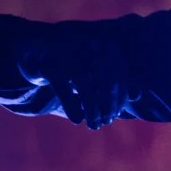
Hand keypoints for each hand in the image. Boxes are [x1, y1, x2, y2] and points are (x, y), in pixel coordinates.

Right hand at [17, 28, 137, 129]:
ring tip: (94, 125)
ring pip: (86, 87)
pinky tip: (77, 120)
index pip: (117, 77)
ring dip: (93, 111)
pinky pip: (64, 89)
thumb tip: (137, 95)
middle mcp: (86, 46)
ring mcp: (66, 54)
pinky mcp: (46, 64)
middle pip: (105, 82)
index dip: (118, 99)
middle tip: (105, 123)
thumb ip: (116, 83)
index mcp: (100, 45)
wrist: (33, 54)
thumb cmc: (71, 67)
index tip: (116, 115)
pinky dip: (72, 106)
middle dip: (107, 107)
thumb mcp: (94, 75)